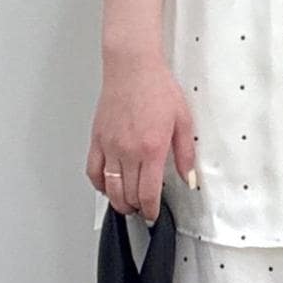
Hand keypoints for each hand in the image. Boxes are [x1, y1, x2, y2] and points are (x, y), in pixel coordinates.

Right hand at [88, 55, 198, 221]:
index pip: (148, 193)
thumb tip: (189, 178)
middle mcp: (127, 151)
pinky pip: (93, 171)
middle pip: (127, 195)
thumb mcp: (183, 121)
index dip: (150, 210)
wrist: (133, 67)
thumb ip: (186, 154)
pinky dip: (99, 184)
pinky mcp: (97, 139)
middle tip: (142, 209)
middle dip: (136, 208)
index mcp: (151, 149)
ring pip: (109, 187)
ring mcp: (109, 146)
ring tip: (127, 203)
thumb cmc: (157, 88)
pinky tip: (108, 185)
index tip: (152, 214)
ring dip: (118, 201)